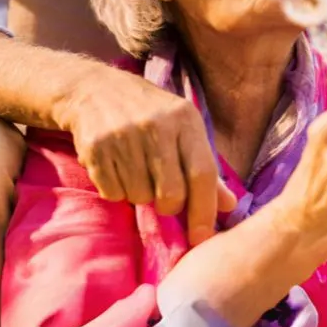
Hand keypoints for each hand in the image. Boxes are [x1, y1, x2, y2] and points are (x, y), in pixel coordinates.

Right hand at [58, 68, 235, 246]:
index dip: (205, 209)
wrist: (96, 90)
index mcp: (185, 120)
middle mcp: (156, 126)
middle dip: (169, 206)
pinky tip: (117, 168)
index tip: (203, 236)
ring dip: (140, 195)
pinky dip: (117, 191)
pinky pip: (112, 194)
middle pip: (171, 193)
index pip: (203, 173)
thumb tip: (230, 206)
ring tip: (138, 172)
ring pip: (140, 197)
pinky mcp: (96, 147)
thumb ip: (206, 167)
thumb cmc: (152, 115)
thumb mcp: (184, 130)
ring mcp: (124, 136)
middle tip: (163, 196)